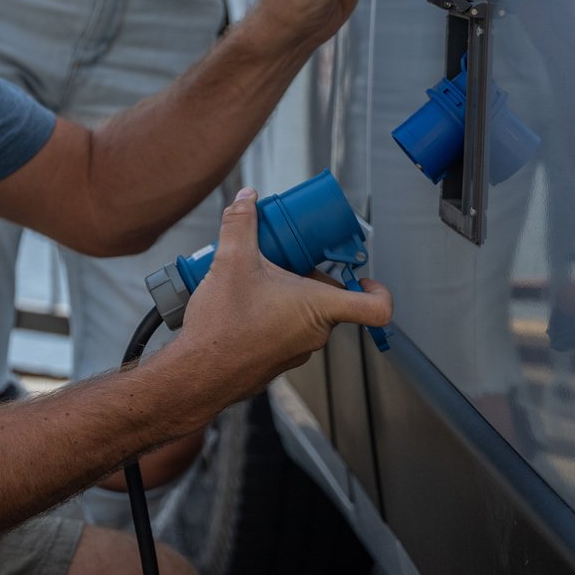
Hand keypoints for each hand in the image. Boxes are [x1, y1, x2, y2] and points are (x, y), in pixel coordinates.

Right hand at [174, 187, 392, 401]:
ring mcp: (295, 351)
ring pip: (303, 314)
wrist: (196, 374)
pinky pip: (284, 331)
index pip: (375, 308)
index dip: (378, 291)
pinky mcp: (275, 361)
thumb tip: (246, 200)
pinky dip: (270, 314)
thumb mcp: (231, 261)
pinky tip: (241, 303)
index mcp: (317, 308)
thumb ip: (241, 223)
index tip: (363, 277)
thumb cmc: (222, 329)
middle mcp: (313, 334)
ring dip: (285, 294)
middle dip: (306, 275)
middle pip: (328, 299)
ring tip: (252, 280)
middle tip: (283, 259)